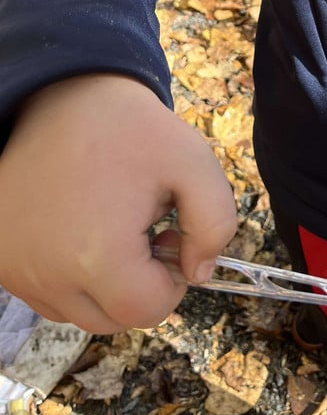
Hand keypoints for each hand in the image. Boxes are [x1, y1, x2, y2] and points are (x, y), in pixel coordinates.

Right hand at [0, 75, 236, 332]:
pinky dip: (69, 273)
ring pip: (77, 311)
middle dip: (139, 283)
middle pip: (111, 319)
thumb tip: (199, 272)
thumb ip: (216, 223)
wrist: (62, 95)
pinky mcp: (1, 259)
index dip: (172, 277)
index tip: (168, 234)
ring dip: (103, 282)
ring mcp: (16, 269)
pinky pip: (46, 291)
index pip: (148, 310)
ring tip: (109, 222)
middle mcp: (46, 275)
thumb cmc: (130, 128)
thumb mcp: (194, 163)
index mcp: (97, 256)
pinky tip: (79, 225)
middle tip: (142, 226)